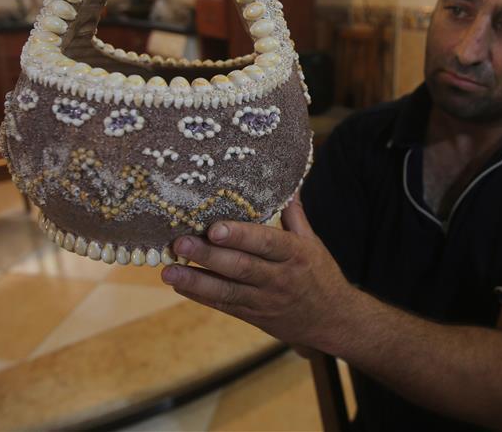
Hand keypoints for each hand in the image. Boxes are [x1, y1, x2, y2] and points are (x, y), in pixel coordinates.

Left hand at [160, 197, 355, 350]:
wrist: (333, 321)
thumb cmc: (320, 274)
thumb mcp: (312, 242)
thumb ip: (293, 214)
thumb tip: (285, 181)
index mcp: (295, 254)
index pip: (266, 243)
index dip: (240, 236)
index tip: (214, 228)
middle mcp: (279, 278)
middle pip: (241, 267)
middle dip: (208, 255)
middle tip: (180, 241)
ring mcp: (264, 300)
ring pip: (227, 290)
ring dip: (195, 280)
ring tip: (168, 270)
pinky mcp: (253, 316)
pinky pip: (224, 305)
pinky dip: (200, 295)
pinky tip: (179, 283)